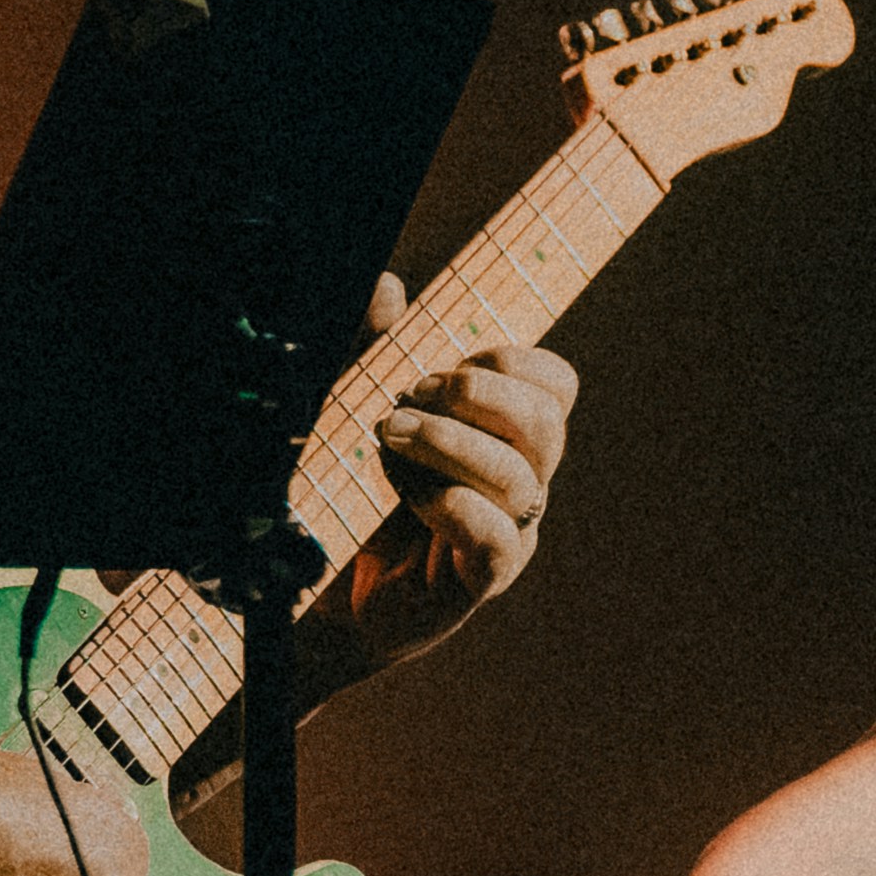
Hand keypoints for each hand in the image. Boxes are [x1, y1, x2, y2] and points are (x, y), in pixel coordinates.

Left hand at [304, 283, 571, 683]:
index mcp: (504, 436)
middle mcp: (521, 482)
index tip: (442, 368)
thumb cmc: (348, 490)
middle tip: (408, 398)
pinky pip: (497, 539)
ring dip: (448, 444)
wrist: (320, 589)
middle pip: (548, 423)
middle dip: (476, 397)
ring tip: (386, 436)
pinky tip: (409, 495)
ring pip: (521, 479)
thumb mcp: (348, 401)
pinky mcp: (479, 581)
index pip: (556, 384)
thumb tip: (387, 287)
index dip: (510, 361)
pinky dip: (453, 506)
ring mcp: (508, 534)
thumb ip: (367, 343)